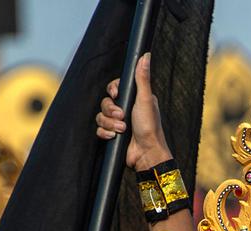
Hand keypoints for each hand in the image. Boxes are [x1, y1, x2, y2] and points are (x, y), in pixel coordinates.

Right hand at [95, 52, 170, 169]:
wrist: (146, 154)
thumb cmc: (150, 127)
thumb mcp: (146, 99)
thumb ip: (142, 78)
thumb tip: (146, 55)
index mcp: (134, 99)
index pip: (115, 88)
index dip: (112, 90)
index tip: (116, 94)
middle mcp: (126, 110)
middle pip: (105, 102)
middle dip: (111, 110)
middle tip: (122, 117)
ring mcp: (119, 123)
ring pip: (101, 116)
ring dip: (109, 123)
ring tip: (122, 130)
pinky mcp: (113, 135)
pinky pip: (100, 129)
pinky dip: (105, 133)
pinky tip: (115, 137)